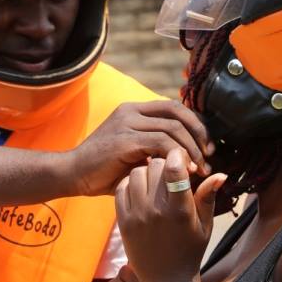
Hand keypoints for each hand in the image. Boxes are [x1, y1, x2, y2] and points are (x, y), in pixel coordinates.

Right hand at [68, 101, 214, 196]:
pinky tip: (183, 170)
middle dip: (199, 134)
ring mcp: (127, 123)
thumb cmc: (103, 170)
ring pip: (172, 128)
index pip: (173, 107)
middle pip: (177, 113)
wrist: (71, 174)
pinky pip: (161, 142)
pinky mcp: (125, 140)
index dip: (195, 124)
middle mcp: (130, 111)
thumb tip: (185, 155)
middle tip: (209, 156)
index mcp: (133, 110)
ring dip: (191, 149)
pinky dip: (177, 156)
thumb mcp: (134, 154)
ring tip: (199, 169)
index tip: (207, 146)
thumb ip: (154, 148)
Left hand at [115, 148, 225, 281]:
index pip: (174, 168)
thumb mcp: (205, 225)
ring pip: (136, 173)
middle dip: (164, 163)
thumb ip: (208, 197)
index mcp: (180, 210)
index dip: (178, 156)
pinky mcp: (123, 221)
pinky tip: (141, 190)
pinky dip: (130, 183)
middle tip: (170, 172)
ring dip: (147, 172)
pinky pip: (122, 189)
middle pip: (154, 165)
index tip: (182, 160)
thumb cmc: (190, 251)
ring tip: (155, 181)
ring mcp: (137, 215)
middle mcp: (156, 210)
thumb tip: (220, 174)